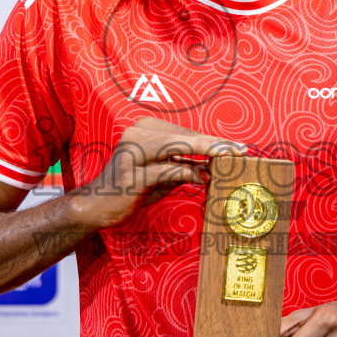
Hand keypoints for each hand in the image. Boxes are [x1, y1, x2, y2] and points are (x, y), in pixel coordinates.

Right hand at [66, 117, 244, 230]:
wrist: (96, 207)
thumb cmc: (130, 190)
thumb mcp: (162, 176)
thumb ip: (184, 167)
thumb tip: (212, 167)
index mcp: (145, 129)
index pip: (187, 132)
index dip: (213, 140)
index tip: (237, 146)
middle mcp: (137, 134)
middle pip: (186, 136)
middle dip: (216, 144)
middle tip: (241, 151)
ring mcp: (132, 152)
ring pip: (179, 146)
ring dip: (207, 154)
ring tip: (228, 161)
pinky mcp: (131, 173)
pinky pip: (168, 169)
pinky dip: (188, 173)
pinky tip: (203, 179)